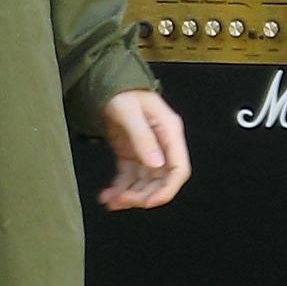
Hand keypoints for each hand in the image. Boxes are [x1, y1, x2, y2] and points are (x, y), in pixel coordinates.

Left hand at [96, 87, 190, 210]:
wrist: (107, 83)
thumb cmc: (121, 91)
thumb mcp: (129, 111)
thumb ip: (143, 137)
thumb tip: (156, 164)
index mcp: (169, 132)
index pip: (178, 168)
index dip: (167, 189)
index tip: (149, 202)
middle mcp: (162, 144)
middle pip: (161, 180)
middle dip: (143, 195)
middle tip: (123, 201)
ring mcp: (147, 151)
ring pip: (144, 182)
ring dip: (129, 195)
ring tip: (110, 202)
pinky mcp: (132, 153)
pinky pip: (129, 177)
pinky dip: (119, 188)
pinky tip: (108, 195)